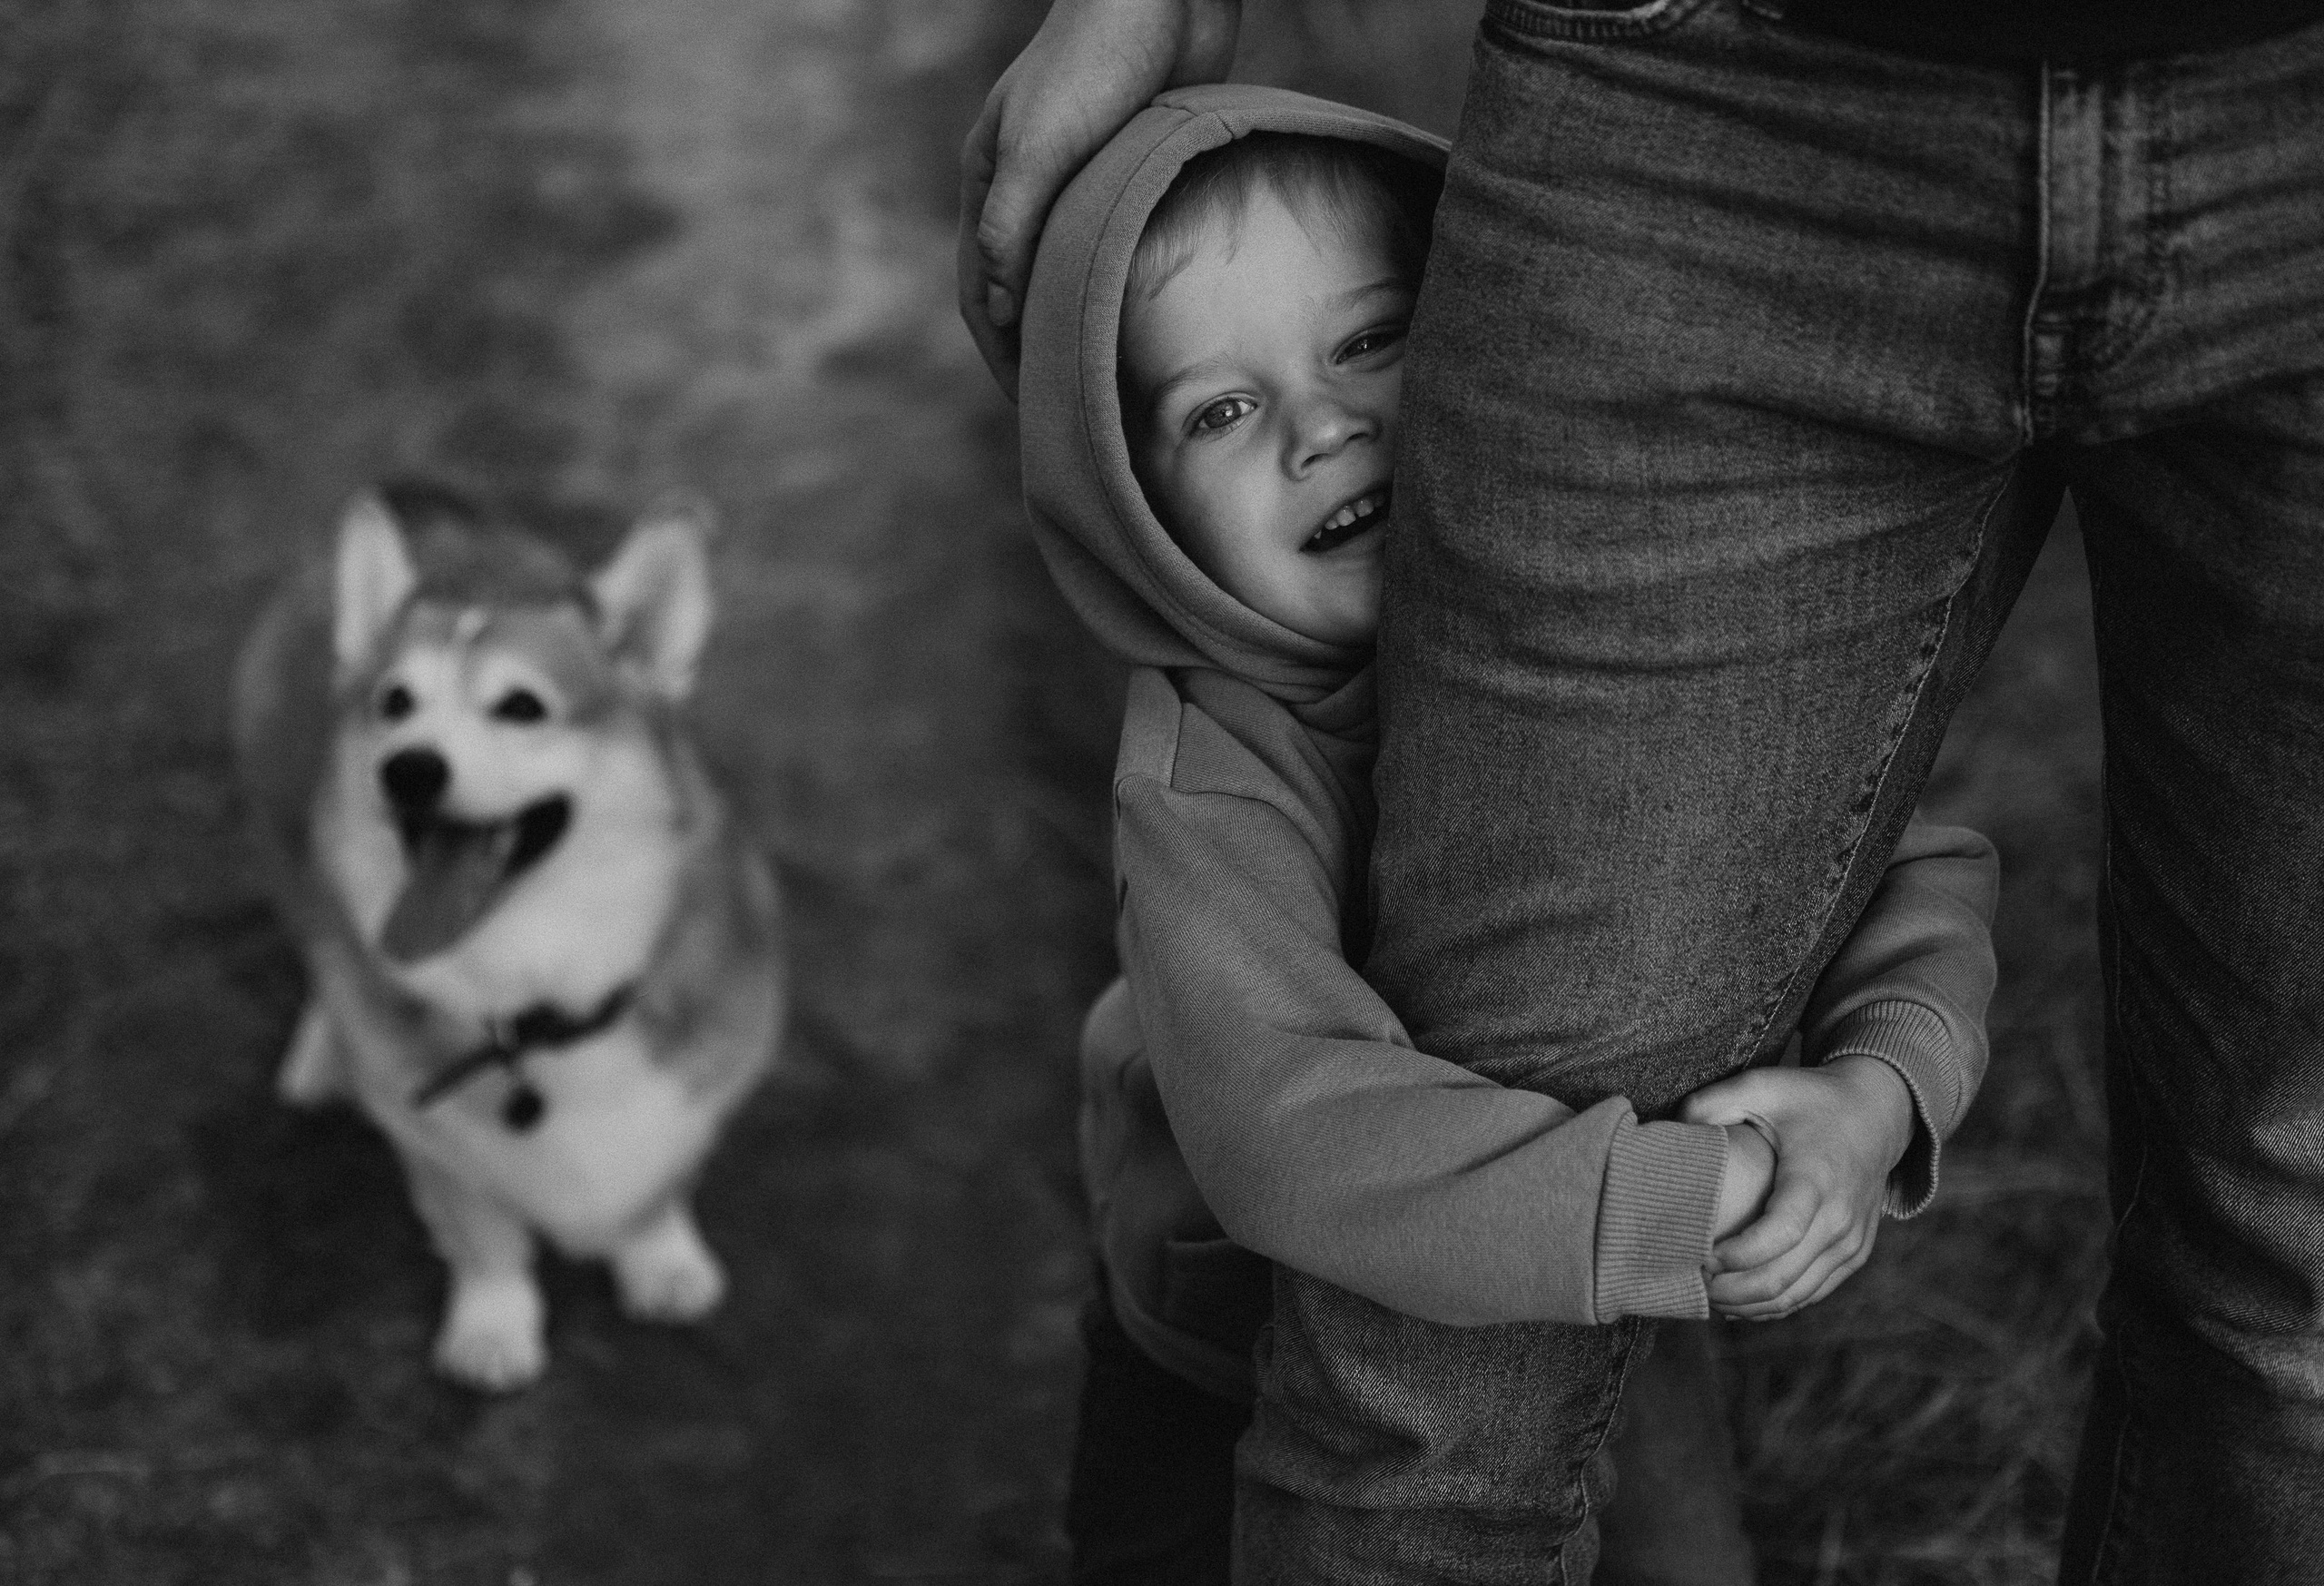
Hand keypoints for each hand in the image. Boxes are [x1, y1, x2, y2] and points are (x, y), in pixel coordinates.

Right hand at [957, 0, 1240, 396]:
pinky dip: (1115, 285)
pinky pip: (1110, 245)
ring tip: (1107, 377)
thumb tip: (998, 309)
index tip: (1030, 406)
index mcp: (990, 181)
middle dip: (1035, 349)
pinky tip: (1145, 319)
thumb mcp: (1042, 145)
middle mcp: (1026, 188)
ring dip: (1077, 321)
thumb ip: (1014, 222)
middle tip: (1069, 408)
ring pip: (1066, 271)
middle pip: (1019, 289)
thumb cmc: (1097, 61)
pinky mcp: (1122, 172)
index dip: (1000, 353)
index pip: (980, 290)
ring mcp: (1074, 181)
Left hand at [1679, 1055, 1914, 1320]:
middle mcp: (1840, 1218)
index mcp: (1817, 1179)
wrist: (1878, 1112)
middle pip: (1783, 1278)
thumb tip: (1671, 1129)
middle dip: (1731, 1290)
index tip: (1698, 1256)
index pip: (1779, 1235)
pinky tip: (1737, 1303)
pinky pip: (1812, 1293)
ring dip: (1748, 1304)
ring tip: (1706, 1295)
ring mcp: (1851, 1242)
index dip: (1736, 1256)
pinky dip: (1773, 1305)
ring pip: (1796, 1295)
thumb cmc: (1811, 1099)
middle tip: (1690, 1283)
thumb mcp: (1763, 1085)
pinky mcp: (1854, 1253)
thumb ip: (1713, 1103)